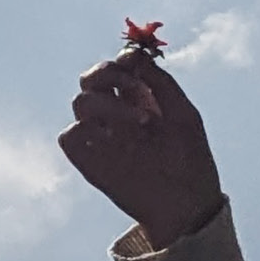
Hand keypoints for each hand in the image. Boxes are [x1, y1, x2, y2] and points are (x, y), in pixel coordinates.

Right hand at [58, 49, 224, 247]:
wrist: (184, 204)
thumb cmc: (190, 159)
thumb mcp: (184, 114)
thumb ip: (160, 83)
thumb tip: (132, 55)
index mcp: (140, 100)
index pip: (118, 67)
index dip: (124, 60)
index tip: (138, 65)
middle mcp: (117, 114)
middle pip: (91, 78)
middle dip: (106, 73)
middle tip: (133, 88)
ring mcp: (101, 137)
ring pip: (81, 103)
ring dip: (109, 105)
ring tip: (140, 125)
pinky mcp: (88, 161)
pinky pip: (69, 136)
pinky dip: (84, 131)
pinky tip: (114, 140)